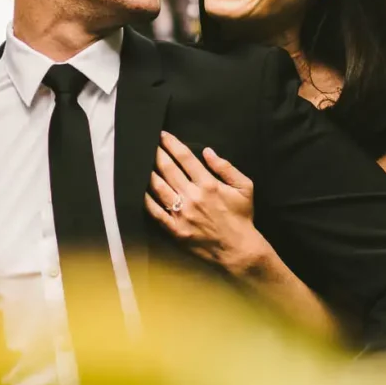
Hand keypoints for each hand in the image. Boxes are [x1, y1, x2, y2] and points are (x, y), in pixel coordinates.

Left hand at [146, 132, 265, 276]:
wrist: (238, 249)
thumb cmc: (242, 217)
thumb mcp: (244, 187)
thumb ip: (226, 168)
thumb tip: (208, 152)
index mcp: (208, 184)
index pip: (185, 158)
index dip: (172, 144)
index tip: (163, 136)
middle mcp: (193, 196)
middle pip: (168, 169)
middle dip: (157, 153)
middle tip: (148, 143)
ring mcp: (182, 213)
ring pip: (158, 187)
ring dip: (149, 172)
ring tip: (141, 162)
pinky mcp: (175, 229)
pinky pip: (156, 212)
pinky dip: (146, 200)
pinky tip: (140, 190)